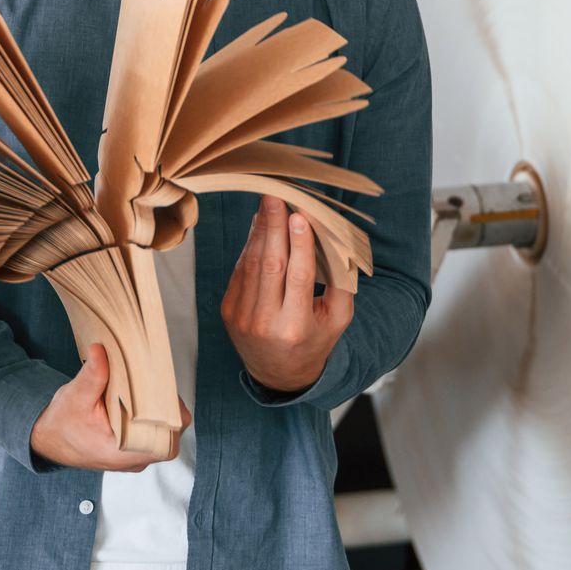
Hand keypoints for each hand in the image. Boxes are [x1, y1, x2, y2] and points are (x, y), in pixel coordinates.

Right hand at [29, 342, 189, 470]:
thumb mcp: (76, 395)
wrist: (48, 440)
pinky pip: (153, 435)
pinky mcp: (132, 450)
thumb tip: (100, 350)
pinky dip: (151, 417)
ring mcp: (134, 457)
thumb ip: (92, 374)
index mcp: (122, 453)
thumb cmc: (63, 423)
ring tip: (149, 389)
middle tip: (156, 383)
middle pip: (170, 435)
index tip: (163, 391)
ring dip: (159, 411)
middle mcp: (133, 459)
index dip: (171, 415)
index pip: (167, 441)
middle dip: (166, 407)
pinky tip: (144, 399)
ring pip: (163, 434)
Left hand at [222, 196, 354, 394]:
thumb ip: (342, 282)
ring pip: (252, 263)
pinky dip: (251, 245)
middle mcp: (265, 322)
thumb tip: (335, 237)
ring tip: (269, 203)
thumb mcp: (338, 318)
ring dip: (260, 230)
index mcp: (296, 327)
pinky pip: (241, 269)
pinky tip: (261, 225)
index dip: (300, 244)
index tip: (301, 215)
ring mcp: (241, 317)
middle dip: (274, 226)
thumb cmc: (314, 340)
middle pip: (270, 264)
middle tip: (276, 195)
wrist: (278, 374)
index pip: (298, 277)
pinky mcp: (228, 309)